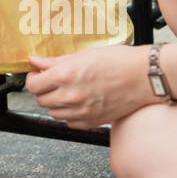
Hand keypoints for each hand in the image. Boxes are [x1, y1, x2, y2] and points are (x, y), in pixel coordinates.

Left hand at [24, 45, 156, 128]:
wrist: (144, 77)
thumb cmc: (119, 61)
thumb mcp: (83, 54)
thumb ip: (56, 61)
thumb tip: (36, 61)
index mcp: (65, 75)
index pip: (33, 85)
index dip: (33, 78)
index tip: (37, 74)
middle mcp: (70, 96)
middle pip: (40, 100)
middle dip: (42, 90)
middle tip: (50, 81)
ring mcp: (81, 111)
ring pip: (53, 113)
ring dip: (54, 103)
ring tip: (66, 91)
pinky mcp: (92, 121)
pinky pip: (70, 123)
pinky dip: (69, 115)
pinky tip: (77, 103)